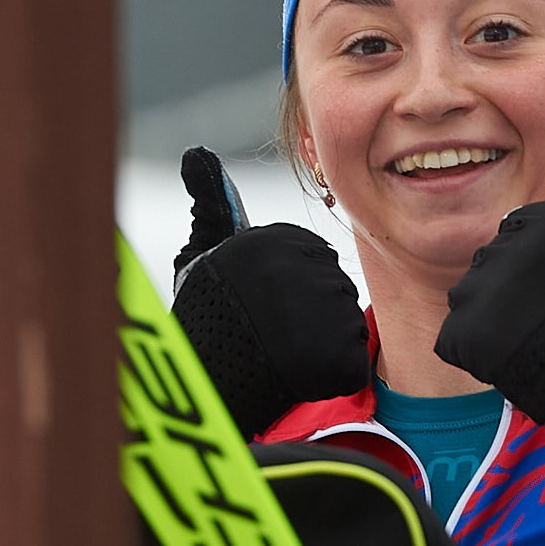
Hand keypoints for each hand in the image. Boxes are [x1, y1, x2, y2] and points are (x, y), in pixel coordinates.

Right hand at [170, 147, 369, 437]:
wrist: (195, 390)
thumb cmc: (200, 319)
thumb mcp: (201, 255)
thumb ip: (210, 205)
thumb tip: (199, 155)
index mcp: (277, 240)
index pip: (312, 258)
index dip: (289, 290)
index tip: (263, 307)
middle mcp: (304, 270)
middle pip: (332, 289)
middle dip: (309, 314)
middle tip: (271, 335)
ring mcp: (324, 314)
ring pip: (343, 324)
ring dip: (318, 344)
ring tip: (279, 356)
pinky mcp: (338, 358)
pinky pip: (349, 362)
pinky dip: (328, 375)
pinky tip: (296, 377)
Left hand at [434, 199, 544, 472]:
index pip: (518, 233)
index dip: (538, 270)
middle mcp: (517, 246)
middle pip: (490, 262)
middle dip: (511, 293)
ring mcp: (488, 290)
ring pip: (468, 295)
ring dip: (490, 321)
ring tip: (532, 343)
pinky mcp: (466, 333)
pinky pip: (453, 336)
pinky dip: (475, 354)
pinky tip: (512, 363)